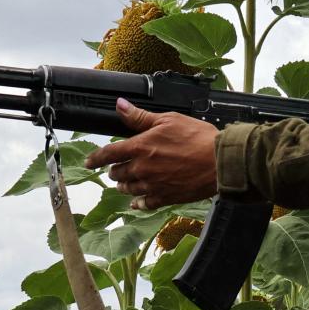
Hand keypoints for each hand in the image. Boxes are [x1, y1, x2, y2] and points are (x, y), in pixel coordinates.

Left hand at [84, 99, 218, 209]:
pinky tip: (138, 202)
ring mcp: (152, 185)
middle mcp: (141, 169)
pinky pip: (145, 203)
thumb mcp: (168, 120)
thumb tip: (120, 106)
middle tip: (117, 169)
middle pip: (117, 173)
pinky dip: (138, 202)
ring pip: (129, 189)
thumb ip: (140, 117)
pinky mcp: (165, 198)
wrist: (219, 162)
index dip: (95, 158)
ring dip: (124, 185)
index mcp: (139, 147)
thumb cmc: (197, 138)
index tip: (89, 161)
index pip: (108, 153)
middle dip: (115, 170)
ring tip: (125, 183)